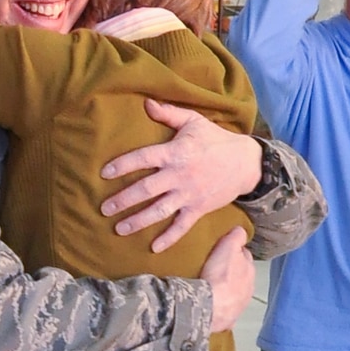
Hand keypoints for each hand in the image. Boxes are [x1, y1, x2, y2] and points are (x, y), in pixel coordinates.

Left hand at [101, 102, 264, 252]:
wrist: (246, 163)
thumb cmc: (216, 140)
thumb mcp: (194, 121)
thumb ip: (169, 113)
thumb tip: (146, 103)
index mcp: (175, 152)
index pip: (143, 159)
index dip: (122, 165)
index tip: (104, 173)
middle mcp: (179, 176)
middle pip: (146, 190)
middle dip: (123, 200)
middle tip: (104, 208)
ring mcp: (189, 195)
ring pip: (159, 211)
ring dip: (138, 221)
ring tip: (119, 228)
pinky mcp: (199, 209)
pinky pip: (182, 226)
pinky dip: (169, 238)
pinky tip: (154, 248)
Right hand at [201, 225, 255, 332]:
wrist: (208, 307)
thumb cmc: (219, 276)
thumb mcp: (228, 248)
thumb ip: (236, 237)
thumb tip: (241, 231)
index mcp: (249, 270)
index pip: (245, 256)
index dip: (235, 252)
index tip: (225, 251)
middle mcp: (249, 289)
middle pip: (241, 275)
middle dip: (233, 272)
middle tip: (217, 268)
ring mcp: (240, 306)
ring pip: (235, 293)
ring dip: (228, 290)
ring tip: (213, 287)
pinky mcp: (229, 320)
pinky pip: (226, 311)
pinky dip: (221, 307)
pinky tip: (212, 305)